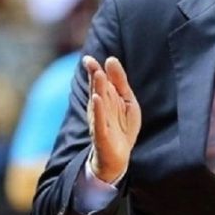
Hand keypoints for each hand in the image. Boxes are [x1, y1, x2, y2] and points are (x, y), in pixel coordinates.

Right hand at [84, 55, 140, 183]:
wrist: (119, 156)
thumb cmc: (122, 126)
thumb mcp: (127, 100)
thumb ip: (120, 81)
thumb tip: (111, 59)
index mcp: (106, 98)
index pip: (100, 81)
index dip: (94, 69)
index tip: (88, 58)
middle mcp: (100, 108)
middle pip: (98, 89)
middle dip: (94, 75)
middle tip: (89, 61)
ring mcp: (100, 121)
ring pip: (98, 102)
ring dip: (98, 88)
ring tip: (98, 75)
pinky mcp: (102, 134)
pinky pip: (99, 120)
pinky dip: (98, 110)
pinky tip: (96, 99)